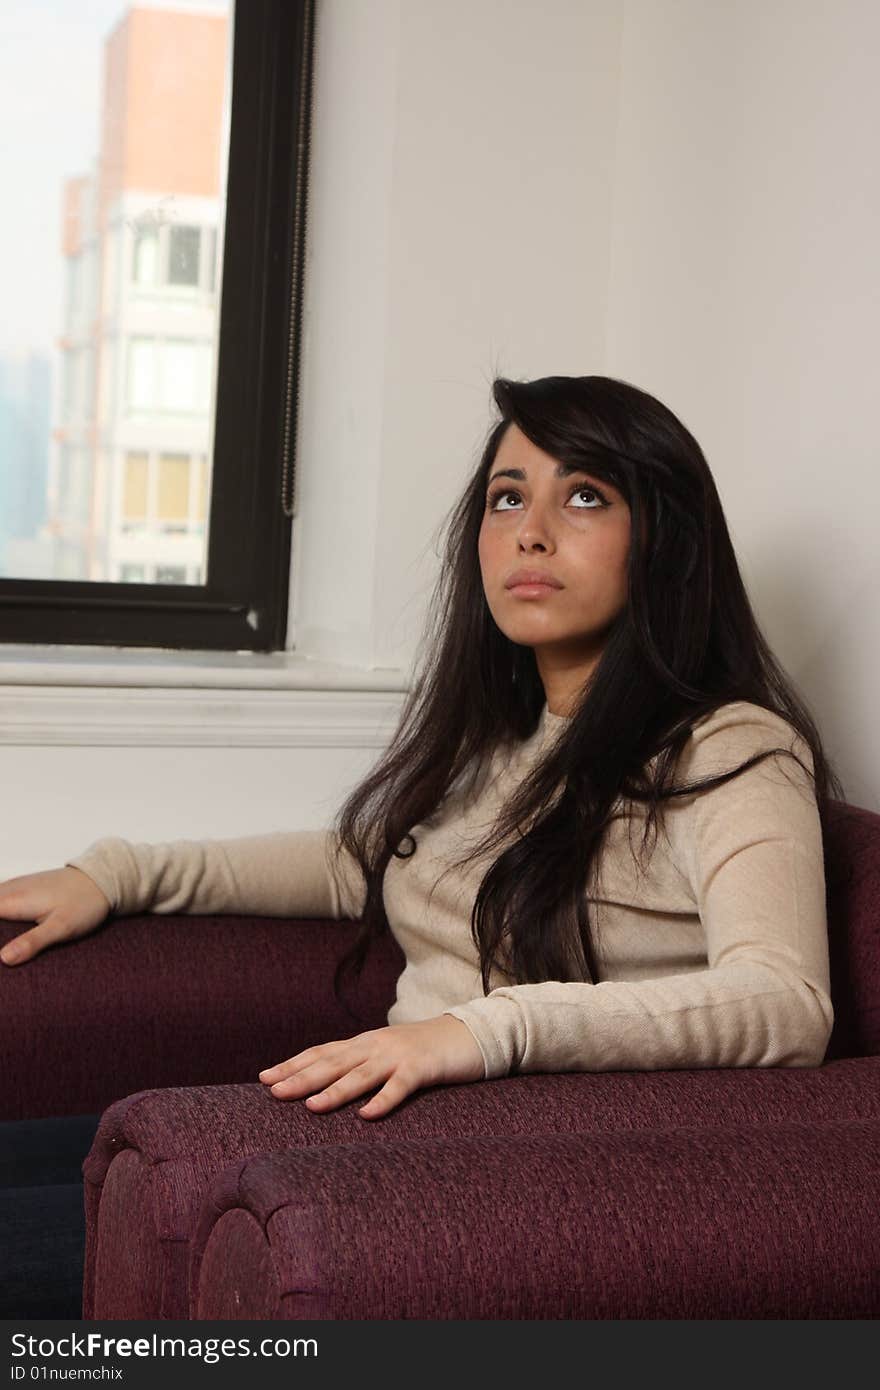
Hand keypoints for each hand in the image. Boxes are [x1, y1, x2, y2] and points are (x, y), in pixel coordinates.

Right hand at [0, 867, 111, 965]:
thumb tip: (3, 958)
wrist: (102, 878)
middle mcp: (8, 890)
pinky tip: (4, 926)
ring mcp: (14, 886)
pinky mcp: (21, 887)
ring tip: (2, 948)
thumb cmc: (85, 903)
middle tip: (0, 956)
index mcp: (12, 901)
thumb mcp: (62, 927)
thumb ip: (32, 942)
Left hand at [258, 1015, 484, 1118]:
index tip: (264, 1077)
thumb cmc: (426, 1050)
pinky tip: (368, 1116)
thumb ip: (363, 1066)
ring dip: (334, 1090)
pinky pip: (400, 1087)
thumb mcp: (389, 1054)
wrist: (470, 1034)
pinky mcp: (423, 1068)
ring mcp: (399, 1056)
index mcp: (365, 1043)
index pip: (322, 1053)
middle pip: (332, 1062)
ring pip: (361, 1075)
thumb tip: (329, 1084)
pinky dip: (383, 1101)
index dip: (293, 1064)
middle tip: (272, 1091)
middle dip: (300, 1077)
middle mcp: (376, 1046)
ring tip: (310, 1106)